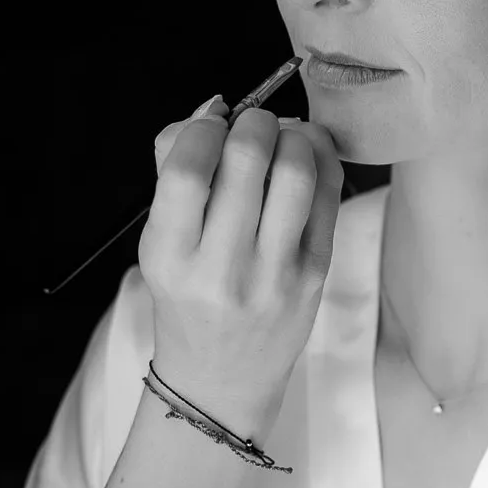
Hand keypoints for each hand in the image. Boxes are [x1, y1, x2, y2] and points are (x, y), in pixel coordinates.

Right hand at [140, 95, 342, 428]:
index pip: (188, 169)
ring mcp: (275, 274)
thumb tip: (212, 108)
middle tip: (251, 125)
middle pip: (248, 158)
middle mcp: (223, 268)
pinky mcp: (315, 274)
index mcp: (170, 256)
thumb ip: (172, 170)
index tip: (211, 126)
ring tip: (280, 137)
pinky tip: (307, 151)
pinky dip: (321, 155)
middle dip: (253, 122)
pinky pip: (328, 193)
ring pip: (297, 169)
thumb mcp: (159, 243)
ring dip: (292, 133)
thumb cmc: (188, 298)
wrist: (223, 379)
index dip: (203, 128)